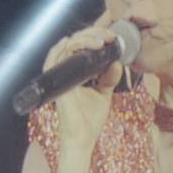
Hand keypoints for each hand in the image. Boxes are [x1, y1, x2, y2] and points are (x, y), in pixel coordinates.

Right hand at [43, 25, 121, 152]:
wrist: (84, 138)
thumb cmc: (90, 119)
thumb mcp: (104, 93)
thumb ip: (109, 77)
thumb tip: (117, 61)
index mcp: (75, 72)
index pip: (81, 47)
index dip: (95, 37)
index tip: (113, 38)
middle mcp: (65, 71)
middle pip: (74, 42)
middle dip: (92, 34)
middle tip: (110, 36)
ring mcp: (59, 76)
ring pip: (65, 46)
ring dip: (84, 39)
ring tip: (102, 41)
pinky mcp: (56, 83)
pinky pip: (55, 59)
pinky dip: (65, 48)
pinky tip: (79, 43)